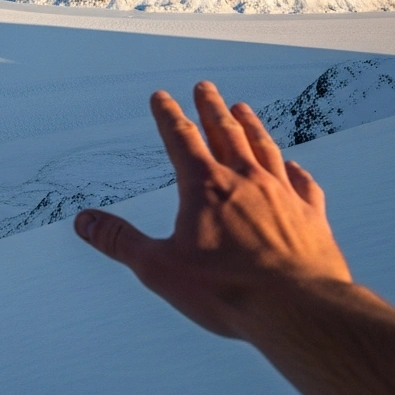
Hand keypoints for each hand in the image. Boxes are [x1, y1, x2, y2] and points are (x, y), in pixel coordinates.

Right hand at [75, 81, 352, 339]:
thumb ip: (120, 241)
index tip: (161, 96)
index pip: (181, 138)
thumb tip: (83, 221)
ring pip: (264, 149)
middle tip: (205, 87)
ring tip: (243, 109)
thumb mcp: (159, 268)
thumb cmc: (226, 290)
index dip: (168, 114)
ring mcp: (283, 194)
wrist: (297, 307)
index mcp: (205, 186)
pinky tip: (294, 166)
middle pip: (226, 132)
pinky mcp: (311, 216)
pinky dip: (295, 170)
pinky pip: (302, 183)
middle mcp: (246, 180)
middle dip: (211, 107)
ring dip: (252, 126)